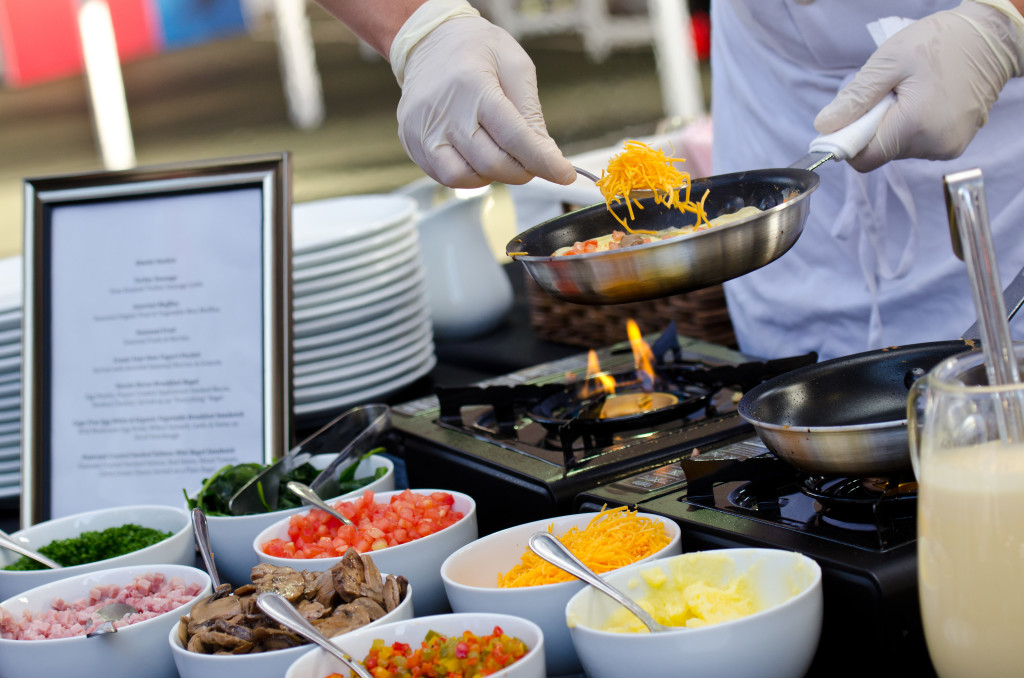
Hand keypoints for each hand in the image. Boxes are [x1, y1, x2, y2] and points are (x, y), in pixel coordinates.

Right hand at [394, 14, 575, 187]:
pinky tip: (478, 156)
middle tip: (532, 160)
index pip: (514, 137)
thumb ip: (531, 112)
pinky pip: (445, 176)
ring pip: (466, 178)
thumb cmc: (476, 50)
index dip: (543, 162)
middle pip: (492, 163)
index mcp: (473, 87)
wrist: (429, 40)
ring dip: (493, 175)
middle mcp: (444, 112)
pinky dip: (470, 175)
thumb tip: (546, 155)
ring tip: (501, 153)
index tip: (564, 174)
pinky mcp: (413, 143)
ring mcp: (423, 130)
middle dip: (522, 170)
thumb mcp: (515, 66)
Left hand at [814, 1, 1023, 171]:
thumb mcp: (888, 62)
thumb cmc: (940, 43)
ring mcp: (947, 148)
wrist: (990, 39)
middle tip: (890, 93)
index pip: (863, 159)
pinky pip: (918, 144)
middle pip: (881, 152)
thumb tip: (824, 128)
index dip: (849, 142)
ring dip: (895, 125)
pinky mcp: (954, 145)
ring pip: (899, 148)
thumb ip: (855, 98)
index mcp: (914, 127)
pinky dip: (913, 126)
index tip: (851, 117)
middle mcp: (933, 145)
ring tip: (912, 94)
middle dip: (875, 126)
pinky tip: (926, 101)